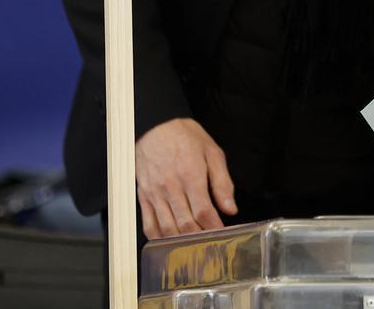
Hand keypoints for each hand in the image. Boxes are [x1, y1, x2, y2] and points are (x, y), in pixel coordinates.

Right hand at [135, 118, 236, 239]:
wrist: (155, 124)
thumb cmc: (185, 136)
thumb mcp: (212, 152)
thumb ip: (222, 182)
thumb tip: (230, 208)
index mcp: (191, 176)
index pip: (204, 212)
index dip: (214, 228)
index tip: (223, 236)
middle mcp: (171, 187)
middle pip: (185, 224)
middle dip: (199, 239)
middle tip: (210, 246)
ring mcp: (154, 193)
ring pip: (166, 227)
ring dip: (180, 242)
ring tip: (192, 248)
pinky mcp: (143, 195)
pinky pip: (148, 222)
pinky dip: (158, 236)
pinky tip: (168, 242)